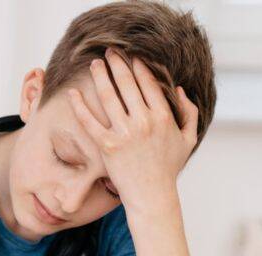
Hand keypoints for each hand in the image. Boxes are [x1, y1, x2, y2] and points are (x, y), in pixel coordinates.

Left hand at [67, 49, 199, 215]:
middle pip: (127, 84)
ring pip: (108, 96)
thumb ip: (189, 112)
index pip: (148, 83)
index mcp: (163, 117)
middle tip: (110, 53)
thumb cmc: (169, 169)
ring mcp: (124, 133)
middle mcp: (144, 122)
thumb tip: (178, 89)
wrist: (152, 196)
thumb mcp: (188, 140)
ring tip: (95, 65)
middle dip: (117, 64)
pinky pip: (90, 121)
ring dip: (100, 76)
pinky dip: (79, 106)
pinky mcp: (107, 146)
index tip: (131, 57)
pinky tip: (72, 93)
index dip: (138, 66)